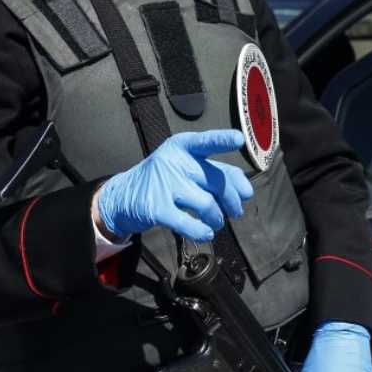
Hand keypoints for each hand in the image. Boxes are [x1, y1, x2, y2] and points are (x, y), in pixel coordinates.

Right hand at [94, 129, 253, 242]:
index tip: (239, 139)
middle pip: (217, 181)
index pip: (206, 142)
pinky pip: (188, 223)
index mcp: (183, 146)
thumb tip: (246, 192)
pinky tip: (205, 232)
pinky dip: (201, 231)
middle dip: (232, 200)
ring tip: (215, 221)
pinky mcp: (157, 208)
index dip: (223, 140)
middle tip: (235, 211)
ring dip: (217, 218)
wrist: (125, 196)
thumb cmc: (167, 179)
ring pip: (207, 204)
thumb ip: (218, 172)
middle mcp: (174, 161)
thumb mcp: (188, 166)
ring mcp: (164, 184)